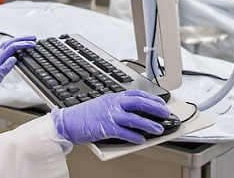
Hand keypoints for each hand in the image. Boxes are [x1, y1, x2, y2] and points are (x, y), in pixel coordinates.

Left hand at [0, 35, 36, 106]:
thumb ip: (5, 67)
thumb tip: (14, 58)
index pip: (13, 47)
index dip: (24, 44)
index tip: (33, 44)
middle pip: (11, 42)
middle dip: (23, 38)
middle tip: (33, 38)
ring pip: (8, 43)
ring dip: (18, 40)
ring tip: (27, 40)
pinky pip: (5, 48)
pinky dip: (12, 45)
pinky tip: (15, 48)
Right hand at [52, 90, 170, 144]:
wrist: (68, 121)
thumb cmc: (83, 114)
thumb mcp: (102, 103)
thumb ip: (117, 105)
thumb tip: (132, 110)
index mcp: (114, 97)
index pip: (137, 94)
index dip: (151, 98)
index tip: (161, 103)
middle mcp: (114, 104)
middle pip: (139, 103)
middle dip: (155, 108)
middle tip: (165, 114)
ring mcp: (110, 115)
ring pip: (135, 118)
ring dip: (148, 124)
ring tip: (158, 129)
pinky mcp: (106, 128)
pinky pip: (124, 132)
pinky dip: (134, 136)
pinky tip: (141, 139)